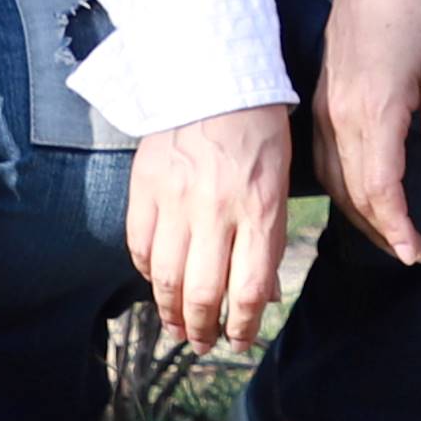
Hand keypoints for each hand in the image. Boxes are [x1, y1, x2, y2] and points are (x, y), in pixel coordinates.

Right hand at [126, 109, 298, 351]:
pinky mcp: (145, 187)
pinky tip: (157, 283)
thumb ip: (270, 242)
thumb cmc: (258, 133)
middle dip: (203, 329)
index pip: (247, 290)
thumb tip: (260, 296)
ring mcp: (175, 199)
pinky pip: (140, 246)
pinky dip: (147, 272)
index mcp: (260, 210)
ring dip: (169, 312)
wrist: (214, 77)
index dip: (240, 327)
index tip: (237, 340)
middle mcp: (216, 210)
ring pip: (166, 278)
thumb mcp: (280, 185)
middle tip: (203, 343)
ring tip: (177, 327)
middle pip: (202, 293)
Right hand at [316, 0, 420, 267]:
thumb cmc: (416, 21)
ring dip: (362, 216)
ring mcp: (325, 113)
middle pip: (355, 195)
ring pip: (335, 184)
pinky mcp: (320, 106)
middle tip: (412, 253)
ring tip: (392, 236)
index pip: (379, 190)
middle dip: (383, 231)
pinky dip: (344, 190)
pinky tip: (363, 200)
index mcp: (375, 112)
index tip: (416, 253)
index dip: (397, 228)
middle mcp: (342, 118)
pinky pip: (326, 163)